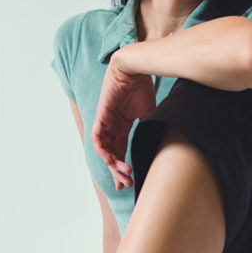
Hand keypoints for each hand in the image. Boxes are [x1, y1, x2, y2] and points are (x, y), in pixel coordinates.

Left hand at [91, 53, 155, 189]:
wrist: (135, 68)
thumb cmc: (142, 87)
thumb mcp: (149, 113)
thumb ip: (148, 129)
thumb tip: (154, 147)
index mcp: (123, 126)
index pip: (120, 151)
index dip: (123, 167)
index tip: (129, 181)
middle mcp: (112, 126)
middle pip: (112, 154)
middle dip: (118, 171)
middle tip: (126, 184)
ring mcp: (105, 122)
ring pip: (104, 150)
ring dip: (113, 165)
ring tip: (125, 174)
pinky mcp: (100, 117)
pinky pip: (98, 139)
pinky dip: (105, 152)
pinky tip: (114, 161)